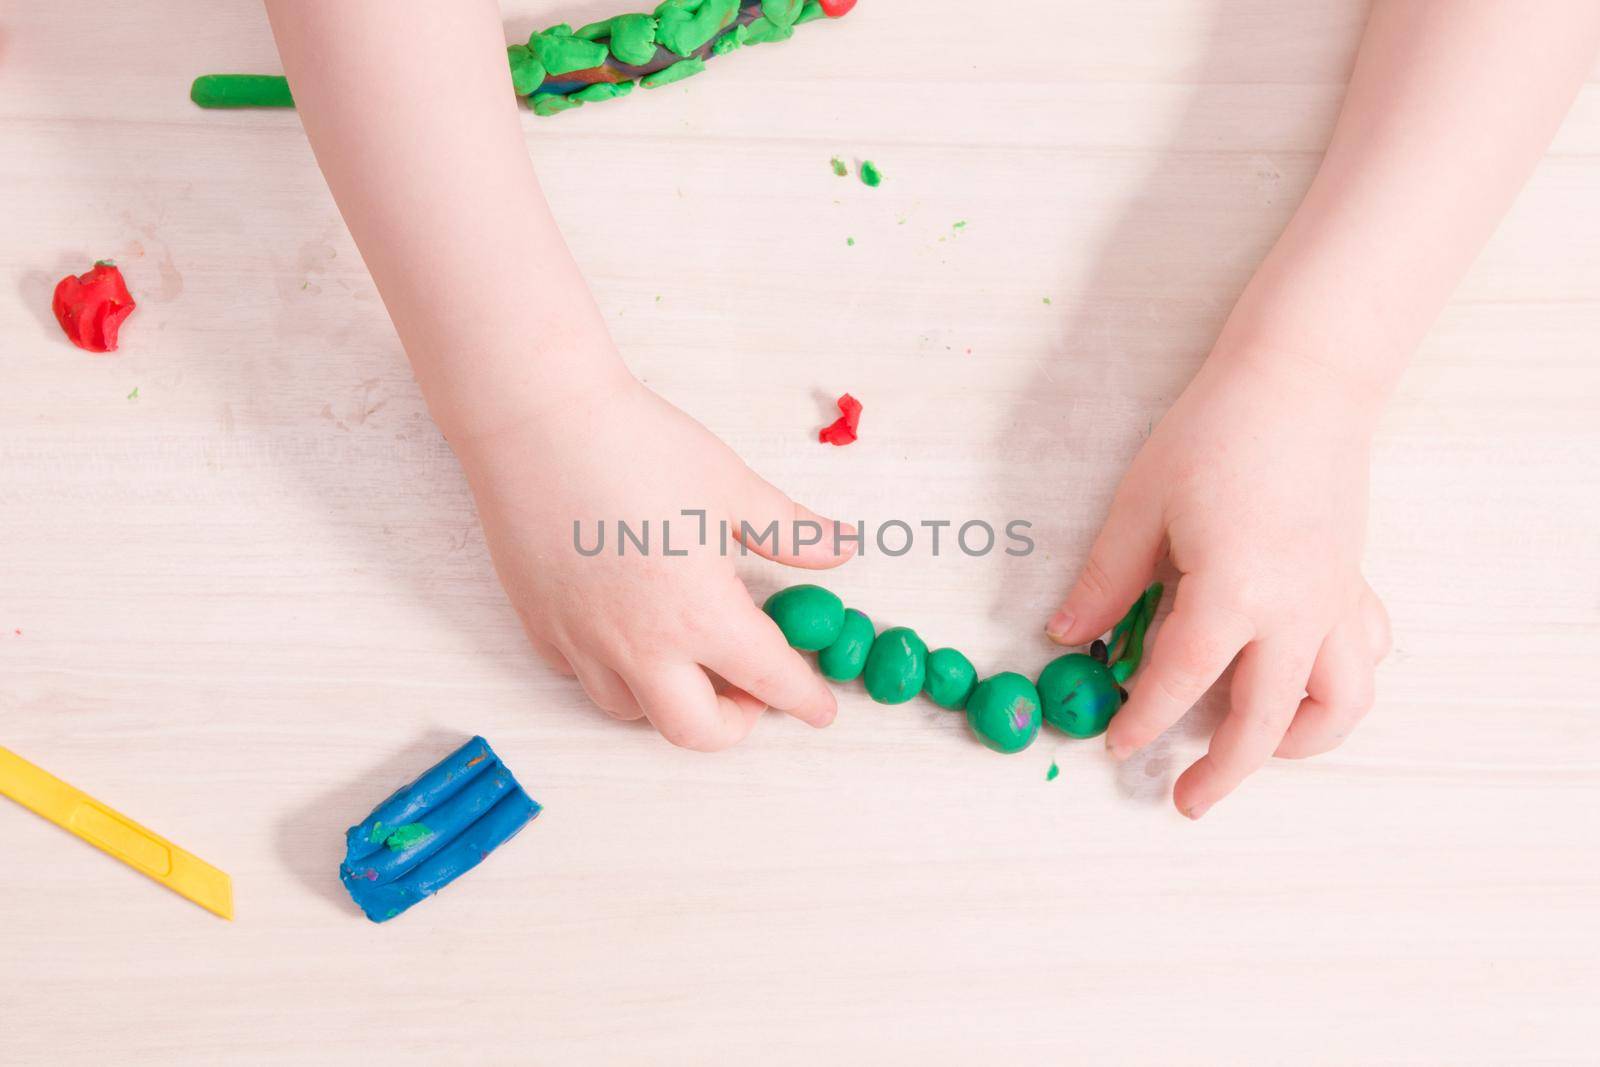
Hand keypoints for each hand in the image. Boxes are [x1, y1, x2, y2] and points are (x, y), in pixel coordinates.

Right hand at [455, 371, 852, 750]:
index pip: (769, 679)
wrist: (538, 420)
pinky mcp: (540, 624)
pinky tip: (629, 636)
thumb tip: (840, 548)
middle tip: (751, 691)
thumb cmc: (638, 445)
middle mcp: (640, 645)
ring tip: (690, 660)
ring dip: (671, 700)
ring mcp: (582, 640)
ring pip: (632, 711)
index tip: (819, 710)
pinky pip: (582, 676)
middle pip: (695, 731)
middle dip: (735, 724)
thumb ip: (790, 531)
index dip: (804, 700)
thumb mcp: (731, 486)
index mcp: (701, 615)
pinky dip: (615, 673)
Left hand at [1047, 345, 1391, 816]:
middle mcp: (1296, 610)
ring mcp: (1335, 601)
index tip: (1115, 746)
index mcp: (1233, 591)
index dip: (1143, 720)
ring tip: (1252, 752)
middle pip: (1262, 720)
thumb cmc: (1214, 434)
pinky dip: (1338, 687)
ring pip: (1337, 705)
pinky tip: (1299, 684)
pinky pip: (1363, 657)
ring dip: (1295, 742)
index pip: (1181, 680)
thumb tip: (1065, 636)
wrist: (1301, 381)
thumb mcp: (1141, 505)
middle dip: (1221, 770)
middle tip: (1184, 799)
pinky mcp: (1353, 583)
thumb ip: (1106, 580)